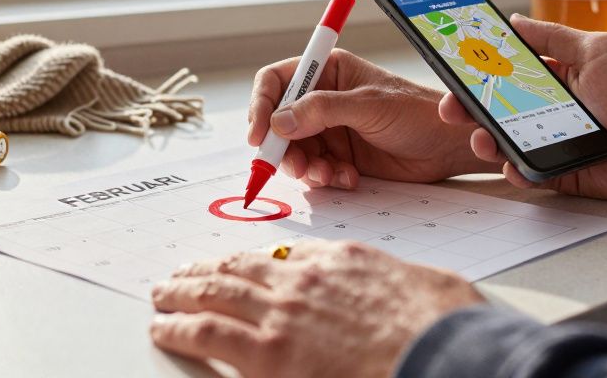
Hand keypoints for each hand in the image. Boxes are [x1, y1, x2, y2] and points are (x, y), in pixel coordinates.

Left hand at [149, 241, 483, 377]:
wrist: (439, 351)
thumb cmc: (443, 327)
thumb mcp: (424, 285)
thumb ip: (390, 282)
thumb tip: (395, 290)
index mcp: (340, 261)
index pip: (284, 254)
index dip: (253, 260)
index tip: (239, 265)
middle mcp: (304, 280)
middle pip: (239, 267)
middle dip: (206, 270)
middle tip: (183, 273)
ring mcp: (283, 313)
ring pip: (215, 292)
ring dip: (182, 291)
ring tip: (163, 294)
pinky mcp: (268, 352)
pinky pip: (209, 331)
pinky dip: (179, 327)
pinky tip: (164, 328)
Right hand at [249, 49, 499, 189]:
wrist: (447, 146)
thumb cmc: (416, 111)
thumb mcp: (368, 106)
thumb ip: (322, 111)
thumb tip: (279, 122)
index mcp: (328, 71)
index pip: (277, 81)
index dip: (262, 105)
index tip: (259, 133)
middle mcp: (323, 99)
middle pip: (278, 122)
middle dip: (282, 147)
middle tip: (296, 166)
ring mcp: (330, 130)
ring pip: (294, 151)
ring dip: (306, 167)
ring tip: (329, 174)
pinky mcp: (340, 156)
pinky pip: (315, 170)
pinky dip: (325, 178)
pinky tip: (348, 177)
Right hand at [441, 14, 606, 201]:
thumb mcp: (596, 50)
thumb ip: (552, 38)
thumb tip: (514, 20)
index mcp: (556, 78)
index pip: (506, 73)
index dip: (478, 73)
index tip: (454, 70)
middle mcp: (550, 110)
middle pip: (497, 109)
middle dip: (470, 109)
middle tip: (453, 110)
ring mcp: (554, 142)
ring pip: (507, 143)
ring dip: (487, 141)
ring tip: (483, 139)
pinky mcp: (562, 173)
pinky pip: (530, 174)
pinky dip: (516, 171)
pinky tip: (511, 164)